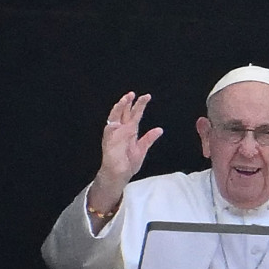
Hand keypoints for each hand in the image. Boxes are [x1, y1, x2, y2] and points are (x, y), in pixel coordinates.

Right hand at [89, 91, 163, 213]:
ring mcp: (114, 133)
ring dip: (121, 106)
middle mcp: (122, 129)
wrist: (119, 175)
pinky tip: (119, 111)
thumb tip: (159, 129)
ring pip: (116, 115)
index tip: (146, 96)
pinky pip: (110, 126)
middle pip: (125, 112)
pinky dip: (114, 119)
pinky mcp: (109, 138)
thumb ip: (149, 139)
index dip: (140, 105)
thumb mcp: (142, 149)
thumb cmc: (128, 164)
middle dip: (129, 102)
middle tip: (134, 93)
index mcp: (130, 131)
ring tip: (127, 97)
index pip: (135, 115)